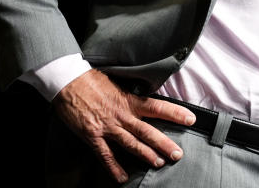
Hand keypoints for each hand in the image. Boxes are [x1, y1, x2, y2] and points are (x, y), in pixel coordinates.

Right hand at [52, 69, 195, 183]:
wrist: (68, 81)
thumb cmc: (92, 80)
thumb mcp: (117, 84)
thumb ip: (131, 96)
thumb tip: (145, 100)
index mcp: (129, 100)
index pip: (158, 107)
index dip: (175, 113)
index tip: (191, 119)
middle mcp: (121, 115)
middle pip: (147, 131)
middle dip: (164, 143)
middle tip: (178, 154)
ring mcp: (107, 127)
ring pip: (131, 144)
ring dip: (146, 155)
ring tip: (159, 163)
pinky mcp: (93, 136)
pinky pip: (105, 155)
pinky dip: (114, 168)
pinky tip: (122, 178)